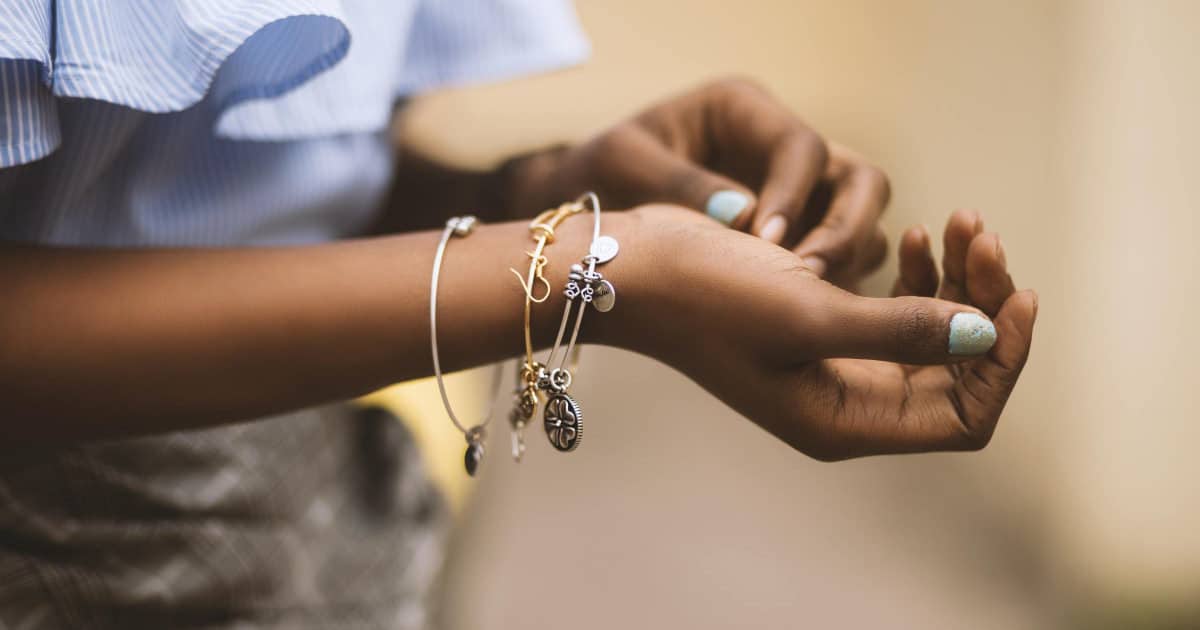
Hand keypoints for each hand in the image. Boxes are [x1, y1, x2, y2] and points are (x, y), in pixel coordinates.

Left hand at [506, 78, 890, 287]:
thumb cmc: (597, 175)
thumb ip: (681, 185)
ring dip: (844, 263)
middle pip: (860, 181)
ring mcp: (799, 195)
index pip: (801, 147)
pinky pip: (839, 262)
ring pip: (862, 224)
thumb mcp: (623, 165)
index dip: (793, 194)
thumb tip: (747, 217)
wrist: (583, 213)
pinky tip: (798, 318)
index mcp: (743, 111)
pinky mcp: (798, 239)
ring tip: (804, 303)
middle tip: (807, 277)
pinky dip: (830, 287)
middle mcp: (781, 150)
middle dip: (845, 229)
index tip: (766, 241)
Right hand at [602, 205, 1036, 459]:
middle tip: (981, 233)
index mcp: (844, 421)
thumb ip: (900, 330)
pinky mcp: (821, 324)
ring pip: (930, 333)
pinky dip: (916, 273)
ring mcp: (834, 364)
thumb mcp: (807, 313)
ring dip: (954, 280)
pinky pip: (895, 308)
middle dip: (981, 302)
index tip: (1016, 293)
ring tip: (958, 222)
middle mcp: (845, 401)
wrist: (634, 265)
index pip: (963, 415)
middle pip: (955, 369)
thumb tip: (984, 334)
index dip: (1002, 361)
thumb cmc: (707, 296)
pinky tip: (913, 234)